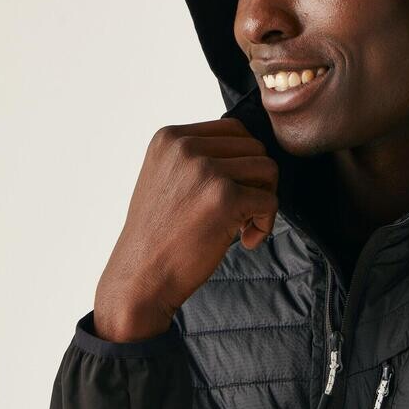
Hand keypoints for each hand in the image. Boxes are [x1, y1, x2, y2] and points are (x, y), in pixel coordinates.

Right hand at [93, 118, 278, 341]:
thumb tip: (249, 150)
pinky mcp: (225, 197)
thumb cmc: (158, 236)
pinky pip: (269, 200)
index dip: (244, 160)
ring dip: (264, 199)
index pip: (233, 129)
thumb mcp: (166, 178)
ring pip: (267, 170)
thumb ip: (198, 157)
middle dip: (257, 181)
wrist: (139, 279)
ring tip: (243, 225)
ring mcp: (205, 170)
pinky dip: (266, 223)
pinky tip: (246, 239)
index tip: (233, 190)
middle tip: (241, 212)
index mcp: (170, 137)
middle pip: (255, 148)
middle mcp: (186, 147)